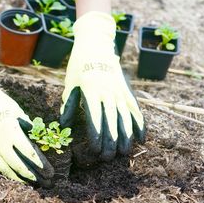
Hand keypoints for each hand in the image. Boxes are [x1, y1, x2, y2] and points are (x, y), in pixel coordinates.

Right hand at [0, 71, 53, 186]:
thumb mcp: (14, 109)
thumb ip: (24, 123)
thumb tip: (33, 132)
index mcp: (11, 132)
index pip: (28, 152)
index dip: (38, 162)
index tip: (45, 168)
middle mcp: (0, 143)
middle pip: (17, 165)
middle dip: (30, 174)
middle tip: (40, 180)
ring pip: (5, 169)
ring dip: (17, 177)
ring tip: (28, 182)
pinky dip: (4, 171)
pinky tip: (11, 173)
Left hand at [60, 12, 144, 160]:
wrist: (97, 44)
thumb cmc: (78, 66)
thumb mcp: (70, 83)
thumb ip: (68, 104)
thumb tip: (63, 124)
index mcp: (91, 91)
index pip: (95, 118)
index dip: (96, 136)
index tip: (95, 150)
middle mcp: (108, 92)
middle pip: (111, 122)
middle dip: (110, 142)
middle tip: (107, 158)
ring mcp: (120, 91)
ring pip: (126, 119)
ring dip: (125, 138)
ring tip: (123, 153)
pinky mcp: (127, 90)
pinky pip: (136, 110)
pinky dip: (139, 125)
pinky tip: (140, 138)